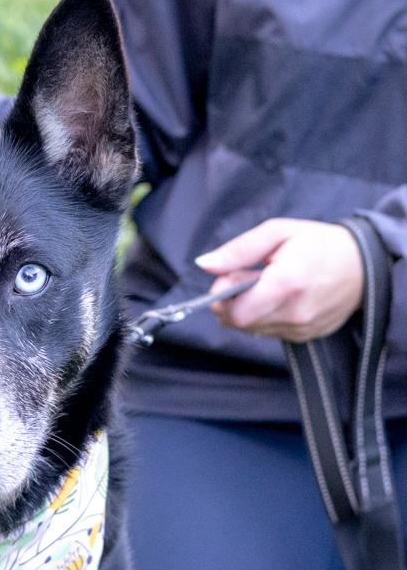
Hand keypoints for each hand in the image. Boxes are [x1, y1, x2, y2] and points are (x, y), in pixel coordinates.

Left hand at [195, 218, 363, 341]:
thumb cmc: (319, 244)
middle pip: (240, 323)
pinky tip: (276, 299)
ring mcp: (301, 329)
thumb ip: (239, 250)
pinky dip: (263, 318)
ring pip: (252, 330)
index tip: (228, 277)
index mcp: (286, 284)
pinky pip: (269, 333)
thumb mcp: (278, 232)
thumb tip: (204, 264)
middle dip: (231, 303)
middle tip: (244, 279)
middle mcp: (294, 312)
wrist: (365, 264)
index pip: (237, 313)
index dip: (223, 298)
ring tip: (264, 287)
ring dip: (247, 311)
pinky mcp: (305, 337)